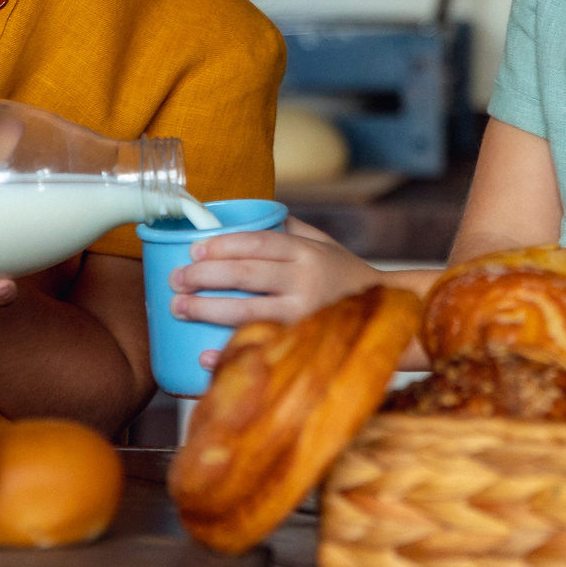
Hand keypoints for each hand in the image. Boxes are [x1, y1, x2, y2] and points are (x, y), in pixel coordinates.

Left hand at [170, 218, 381, 339]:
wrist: (388, 317)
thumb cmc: (346, 277)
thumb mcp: (324, 245)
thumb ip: (289, 229)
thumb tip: (248, 212)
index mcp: (307, 253)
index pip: (258, 243)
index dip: (223, 244)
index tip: (194, 248)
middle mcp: (305, 282)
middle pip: (245, 275)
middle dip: (204, 275)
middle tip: (177, 279)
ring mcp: (303, 316)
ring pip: (246, 311)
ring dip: (206, 309)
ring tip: (178, 307)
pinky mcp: (301, 345)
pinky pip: (258, 347)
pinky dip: (227, 352)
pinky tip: (203, 354)